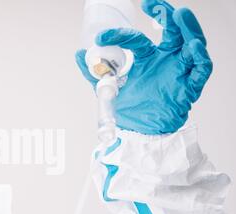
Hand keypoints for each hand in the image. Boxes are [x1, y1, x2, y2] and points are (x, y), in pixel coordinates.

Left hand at [76, 0, 212, 134]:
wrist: (140, 134)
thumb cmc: (130, 110)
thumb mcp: (108, 89)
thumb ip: (94, 73)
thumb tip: (79, 54)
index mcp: (146, 58)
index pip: (137, 39)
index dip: (119, 36)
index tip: (100, 38)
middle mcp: (165, 60)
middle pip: (172, 32)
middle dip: (166, 14)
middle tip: (152, 3)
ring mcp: (178, 72)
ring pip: (191, 45)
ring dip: (188, 29)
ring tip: (180, 15)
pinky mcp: (189, 87)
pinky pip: (200, 70)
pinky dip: (199, 58)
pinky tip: (192, 47)